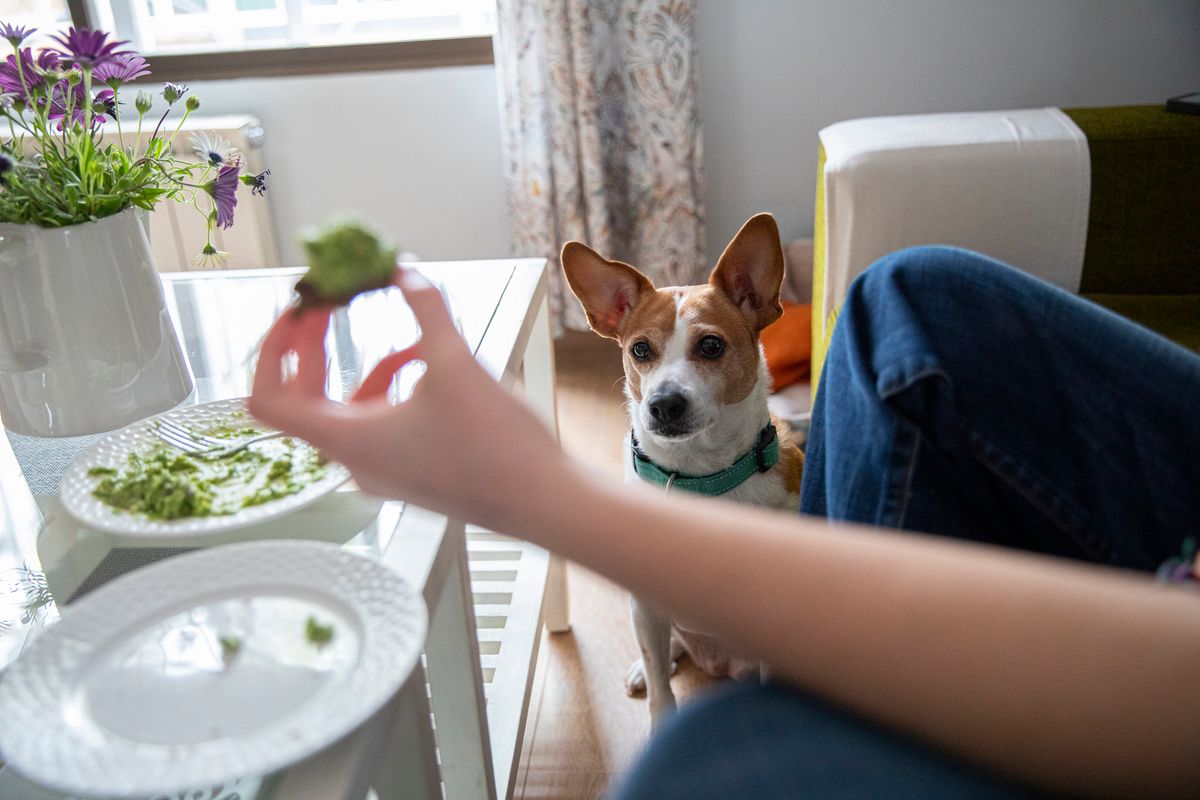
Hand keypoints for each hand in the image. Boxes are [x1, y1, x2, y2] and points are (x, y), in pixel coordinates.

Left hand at [247, 268, 563, 524]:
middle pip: (305, 398)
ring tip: (406, 338)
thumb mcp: (456, 363)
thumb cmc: (497, 449)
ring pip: (349, 409)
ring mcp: (383, 470)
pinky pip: (381, 423)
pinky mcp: (412, 471)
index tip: (299, 313)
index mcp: (348, 440)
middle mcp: (356, 461)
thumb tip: (405, 271)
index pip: (268, 399)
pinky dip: (393, 389)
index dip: (271, 350)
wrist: (545, 502)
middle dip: (318, 345)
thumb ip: (425, 309)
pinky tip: (431, 367)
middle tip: (337, 304)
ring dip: (365, 366)